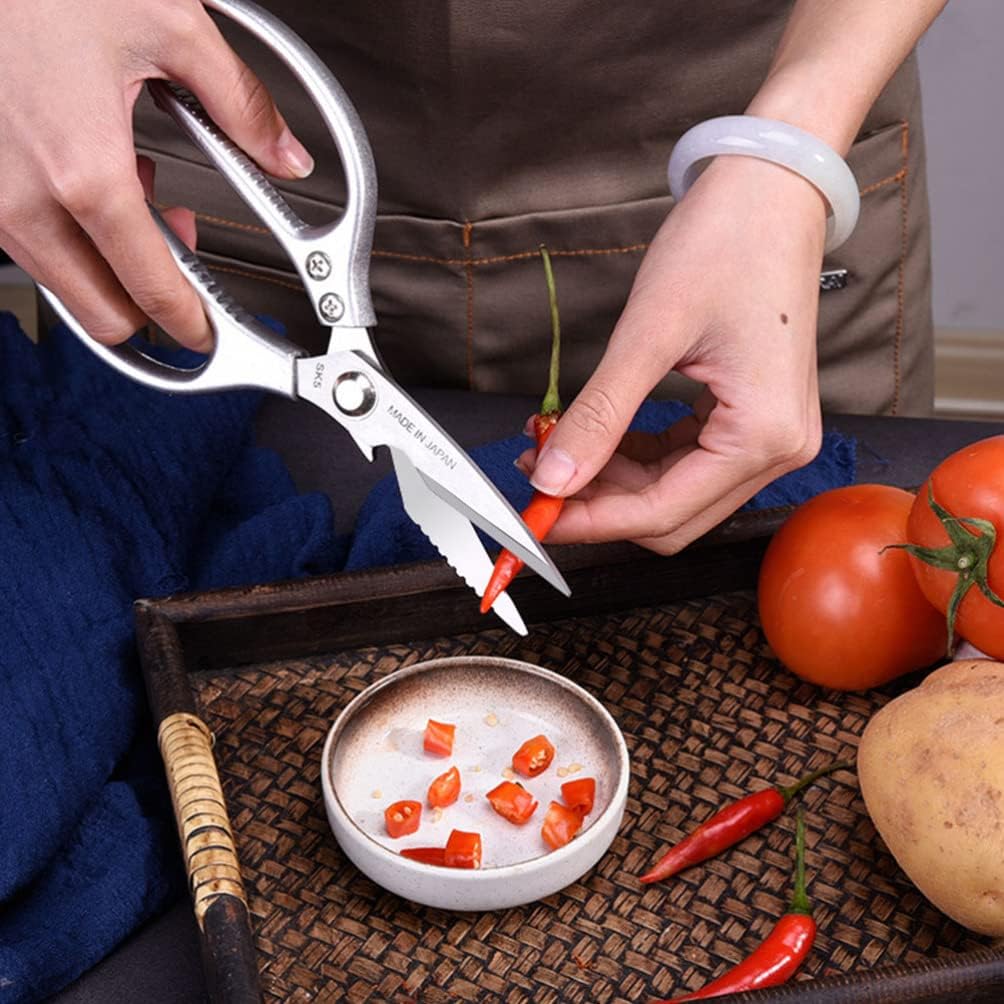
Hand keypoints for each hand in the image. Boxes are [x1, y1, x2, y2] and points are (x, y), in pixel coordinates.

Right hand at [0, 0, 312, 350]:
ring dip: (107, 266)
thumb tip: (284, 153)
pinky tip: (91, 173)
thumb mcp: (166, 24)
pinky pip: (25, 238)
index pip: (149, 292)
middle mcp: (22, 196)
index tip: (209, 336)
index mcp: (83, 172)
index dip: (191, 326)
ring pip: (60, 281)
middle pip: (99, 314)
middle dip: (148, 308)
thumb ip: (239, 102)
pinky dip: (67, 230)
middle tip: (181, 270)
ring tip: (140, 196)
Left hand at [521, 155, 827, 553]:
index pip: (661, 512)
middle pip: (670, 515)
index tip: (534, 513)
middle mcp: (776, 449)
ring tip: (554, 443)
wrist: (771, 189)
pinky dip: (635, 456)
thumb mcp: (648, 333)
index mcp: (763, 435)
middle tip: (538, 473)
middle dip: (598, 502)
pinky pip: (683, 461)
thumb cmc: (726, 242)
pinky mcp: (751, 418)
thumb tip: (553, 477)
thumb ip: (600, 414)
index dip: (590, 519)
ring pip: (673, 493)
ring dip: (611, 479)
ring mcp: (768, 436)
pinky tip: (595, 434)